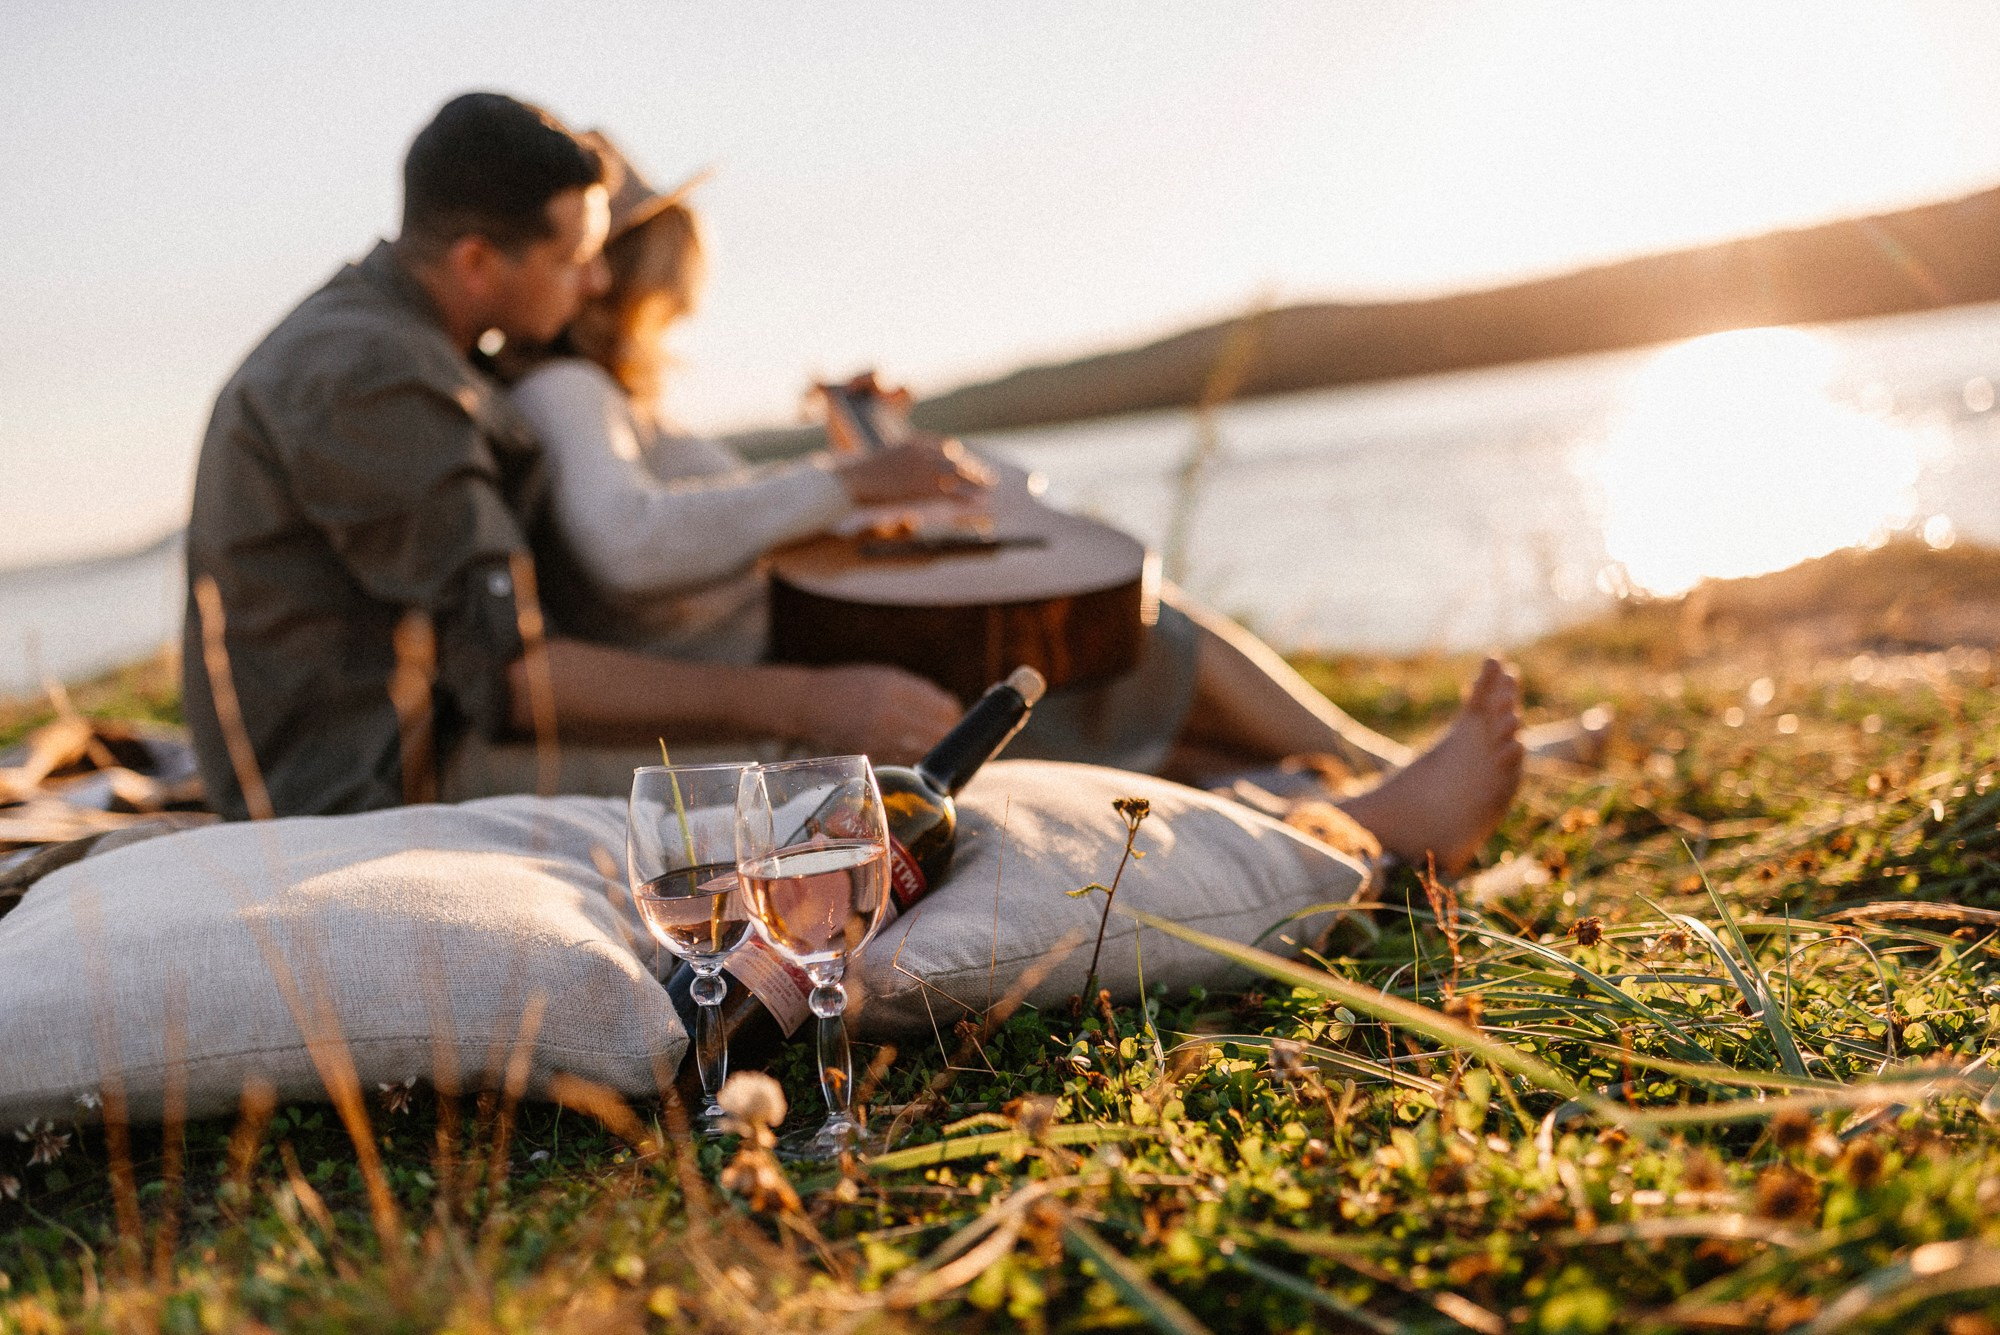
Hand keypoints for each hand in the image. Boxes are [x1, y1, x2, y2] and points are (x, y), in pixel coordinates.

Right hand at [790, 664, 961, 763]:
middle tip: (945, 738)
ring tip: (926, 747)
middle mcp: (889, 713)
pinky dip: (912, 761)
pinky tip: (907, 755)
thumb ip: (919, 692)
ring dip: (931, 751)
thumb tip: (952, 711)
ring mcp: (878, 738)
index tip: (951, 719)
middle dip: (947, 737)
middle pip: (940, 734)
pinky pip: (904, 764)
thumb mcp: (886, 677)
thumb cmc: (850, 686)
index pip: (946, 709)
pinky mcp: (868, 756)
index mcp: (896, 687)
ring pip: (925, 752)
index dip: (954, 716)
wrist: (808, 703)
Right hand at [833, 436, 994, 504]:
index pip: (946, 447)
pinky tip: (976, 506)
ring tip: (988, 495)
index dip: (962, 459)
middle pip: (957, 462)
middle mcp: (923, 453)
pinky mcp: (923, 487)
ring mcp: (924, 469)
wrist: (850, 481)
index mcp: (913, 443)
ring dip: (976, 486)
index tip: (970, 466)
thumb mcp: (886, 462)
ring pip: (959, 478)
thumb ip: (905, 466)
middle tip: (988, 481)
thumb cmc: (862, 476)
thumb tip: (915, 476)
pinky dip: (966, 500)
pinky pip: (951, 494)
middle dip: (974, 471)